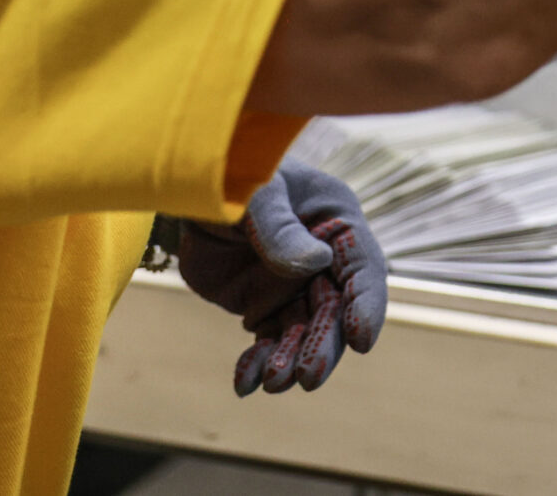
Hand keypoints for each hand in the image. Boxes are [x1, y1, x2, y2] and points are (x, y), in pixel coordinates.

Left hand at [166, 164, 386, 394]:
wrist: (189, 190)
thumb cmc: (231, 173)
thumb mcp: (255, 192)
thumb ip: (278, 225)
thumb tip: (314, 264)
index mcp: (337, 222)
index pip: (364, 269)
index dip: (366, 305)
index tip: (360, 340)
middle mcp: (325, 259)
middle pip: (336, 312)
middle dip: (323, 346)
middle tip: (307, 378)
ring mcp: (296, 286)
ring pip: (305, 333)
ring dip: (292, 361)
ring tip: (272, 382)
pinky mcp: (265, 306)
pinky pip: (271, 342)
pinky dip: (260, 363)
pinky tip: (245, 382)